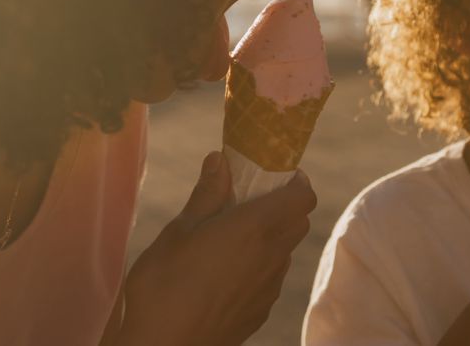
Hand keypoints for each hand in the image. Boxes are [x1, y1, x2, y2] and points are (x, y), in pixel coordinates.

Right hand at [116, 151, 315, 345]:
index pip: (303, 195)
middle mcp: (272, 255)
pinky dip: (260, 264)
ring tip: (231, 236)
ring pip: (285, 250)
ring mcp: (270, 286)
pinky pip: (271, 276)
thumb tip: (221, 160)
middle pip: (299, 220)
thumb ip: (207, 194)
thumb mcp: (179, 231)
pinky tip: (225, 270)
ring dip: (270, 236)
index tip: (274, 174)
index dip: (296, 180)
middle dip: (284, 205)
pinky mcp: (261, 309)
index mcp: (255, 227)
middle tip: (250, 199)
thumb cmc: (165, 284)